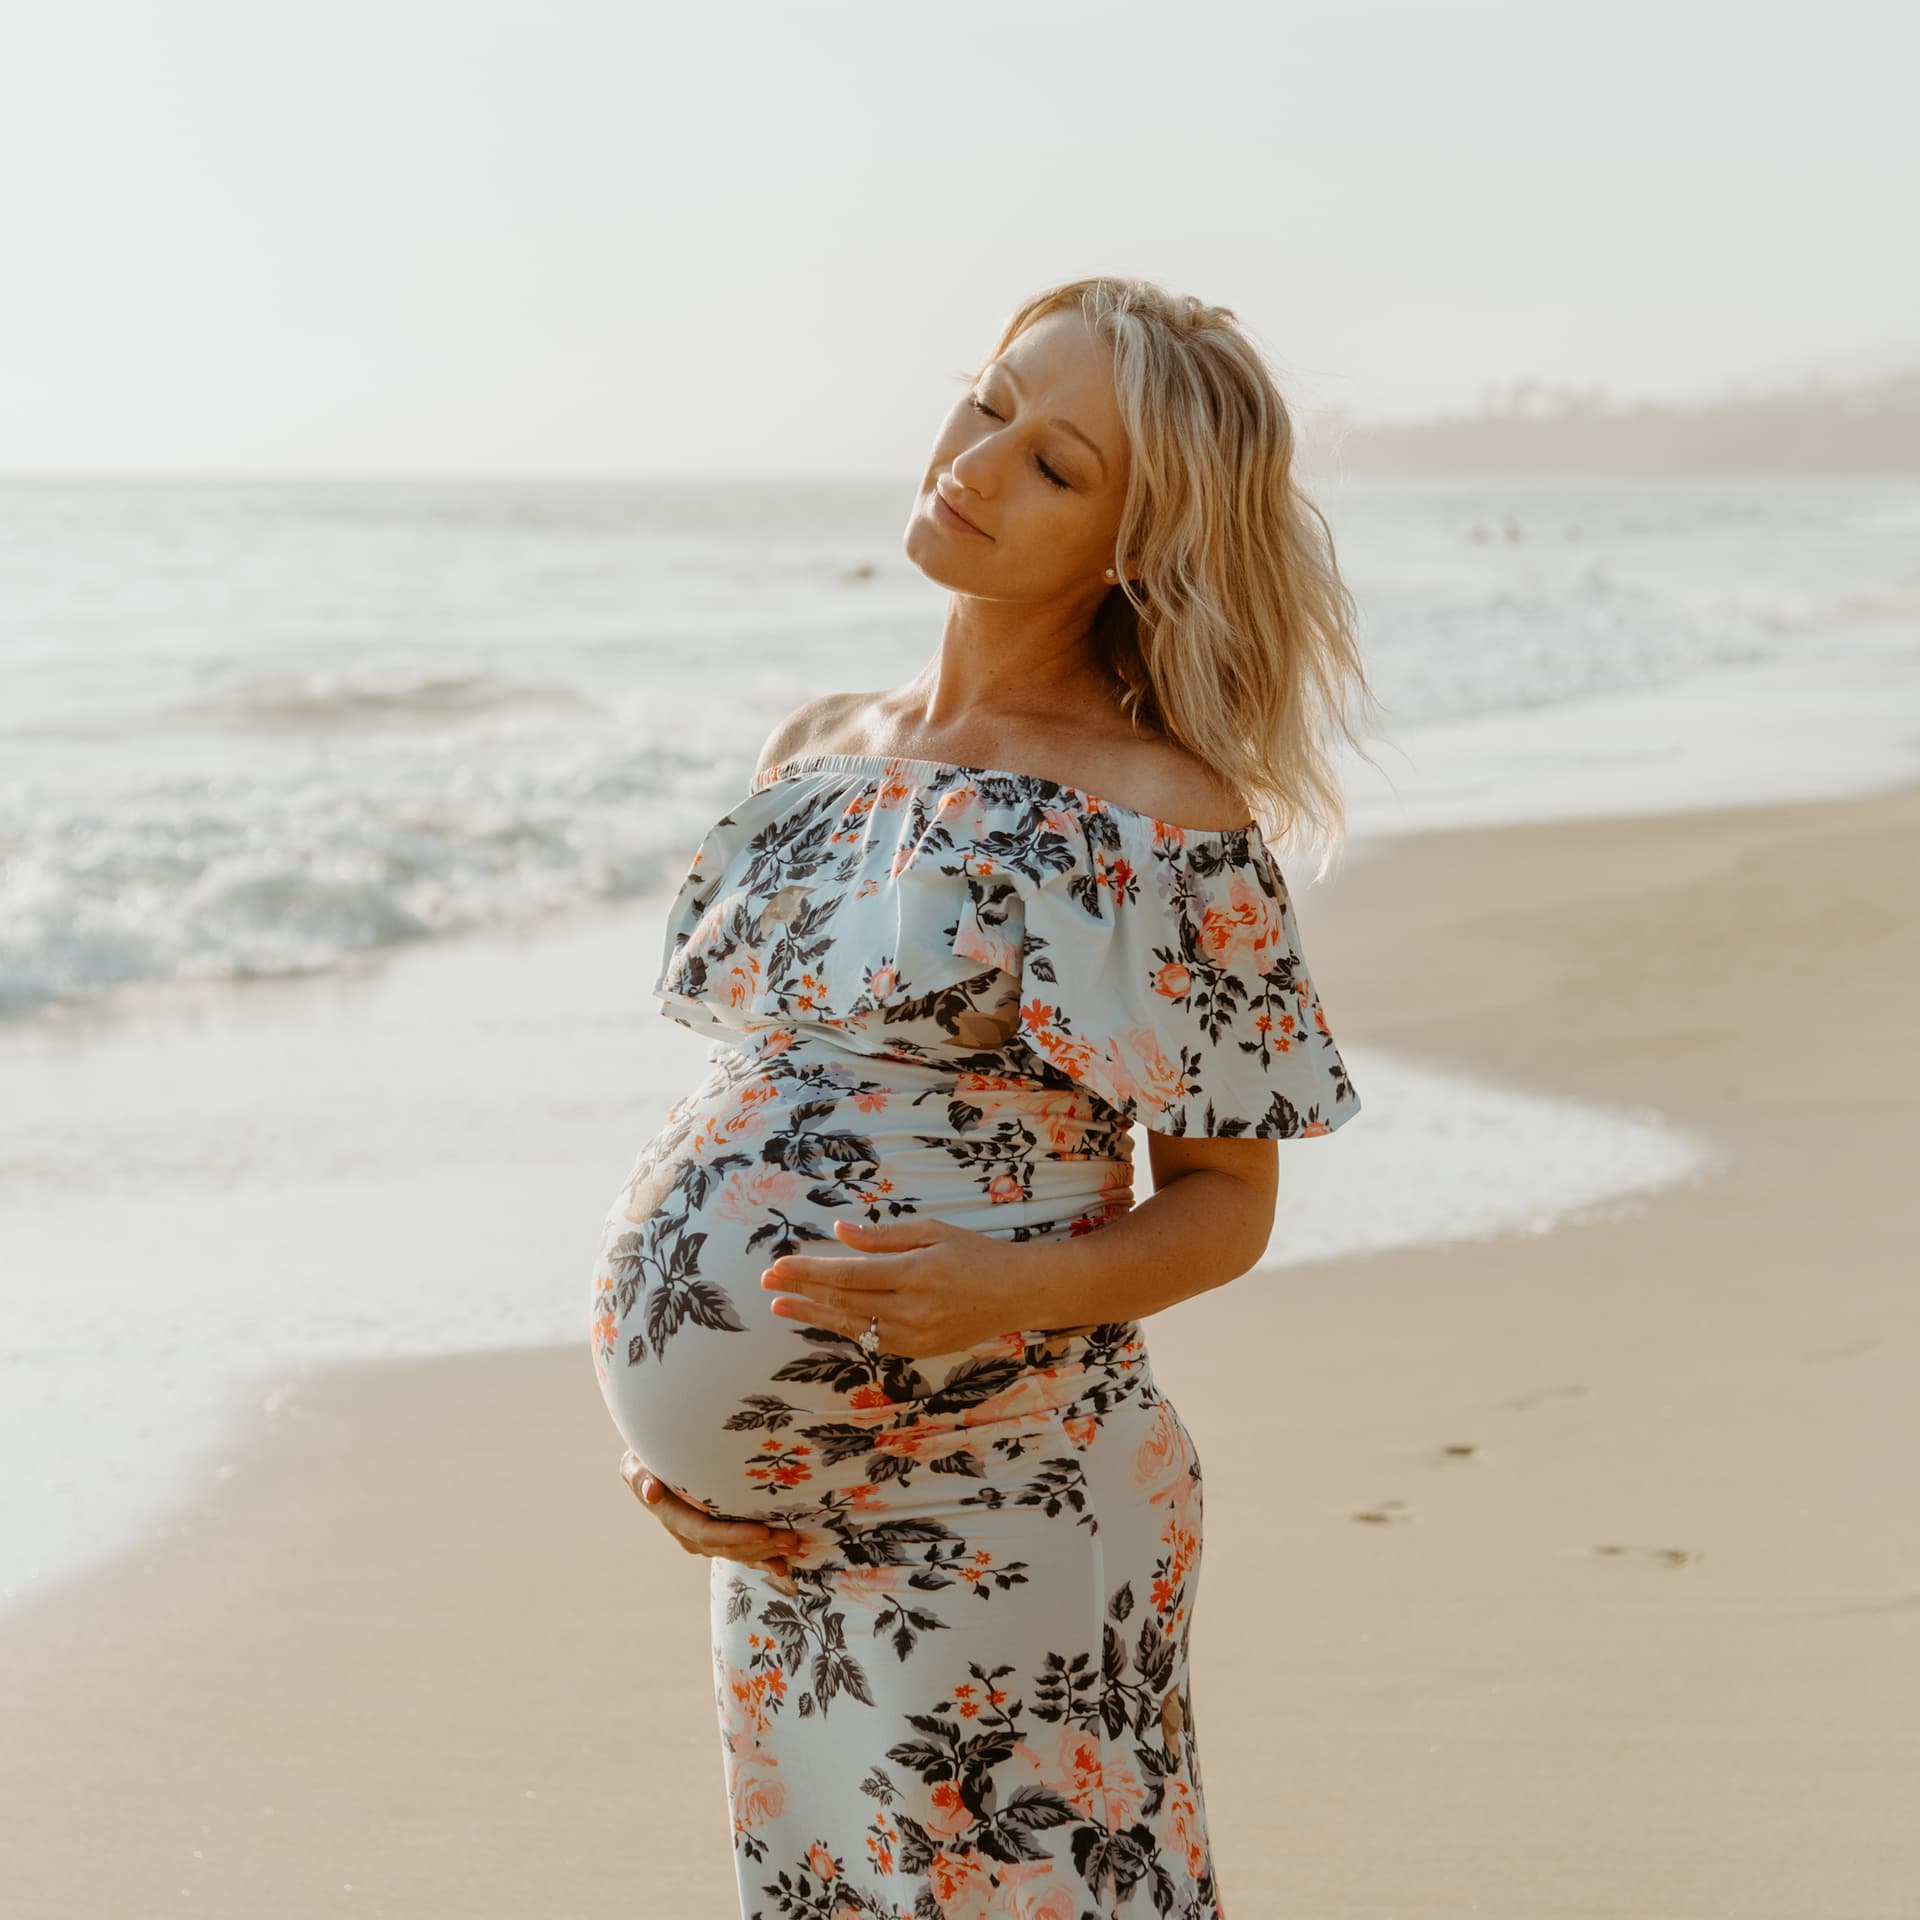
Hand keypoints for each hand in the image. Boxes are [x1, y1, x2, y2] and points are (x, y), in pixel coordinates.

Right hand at [618, 1449, 803, 1574]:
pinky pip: (740, 1552)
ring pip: (738, 1552)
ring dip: (766, 1552)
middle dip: (760, 1546)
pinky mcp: (717, 1537)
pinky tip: (783, 1567)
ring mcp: (705, 1540)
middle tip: (791, 1539)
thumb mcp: (636, 1463)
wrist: (652, 1470)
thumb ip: (641, 1476)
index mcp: (674, 1519)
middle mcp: (690, 1536)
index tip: (763, 1531)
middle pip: (728, 1547)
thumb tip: (652, 1491)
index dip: (735, 1536)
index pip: (707, 1533)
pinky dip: (761, 1560)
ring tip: (794, 1546)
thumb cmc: (646, 1459)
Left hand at [758, 1216, 1023, 1358]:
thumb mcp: (932, 1231)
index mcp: (914, 1274)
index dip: (809, 1271)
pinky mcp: (919, 1352)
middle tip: (768, 1282)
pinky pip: (872, 1341)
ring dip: (813, 1315)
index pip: (848, 1275)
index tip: (779, 1264)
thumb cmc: (975, 1253)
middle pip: (843, 1302)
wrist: (1017, 1293)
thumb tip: (839, 1233)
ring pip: (852, 1326)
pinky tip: (822, 1319)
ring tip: (781, 1305)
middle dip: (802, 1291)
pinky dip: (843, 1329)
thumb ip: (883, 1236)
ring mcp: (915, 1336)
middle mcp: (911, 1310)